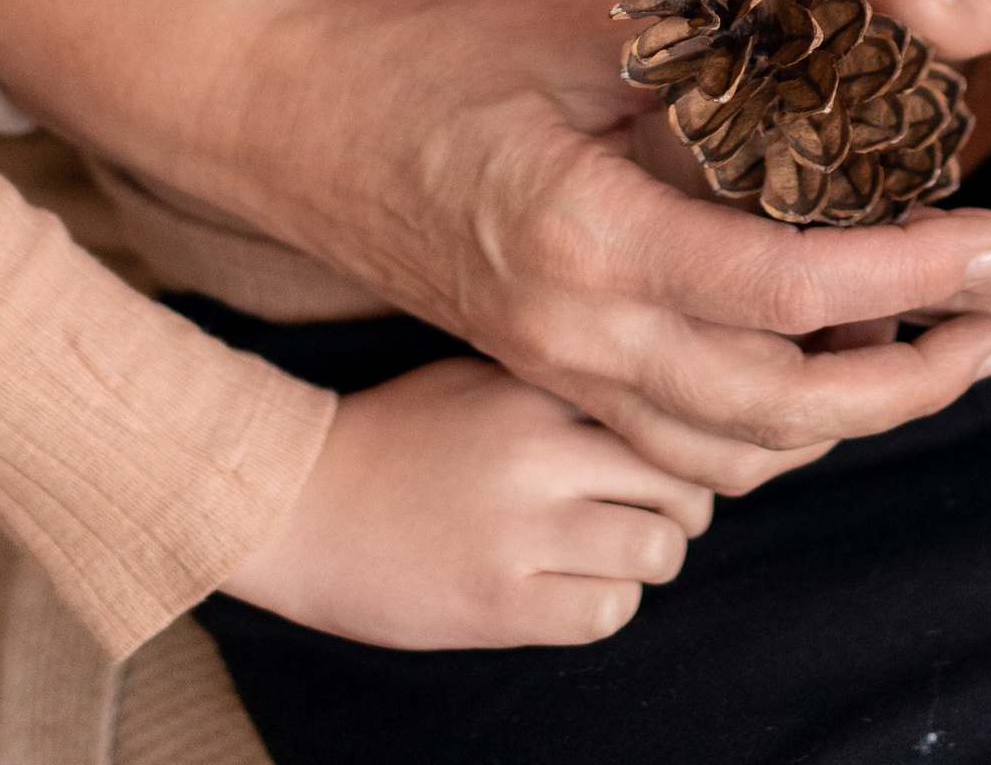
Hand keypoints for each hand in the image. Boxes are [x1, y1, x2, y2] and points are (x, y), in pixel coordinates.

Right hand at [0, 0, 990, 495]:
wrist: (279, 118)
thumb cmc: (424, 53)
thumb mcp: (577, 30)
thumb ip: (711, 63)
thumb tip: (854, 55)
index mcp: (588, 238)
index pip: (789, 285)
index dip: (914, 274)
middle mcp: (575, 332)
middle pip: (782, 408)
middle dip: (915, 376)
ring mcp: (553, 371)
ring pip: (738, 447)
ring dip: (855, 411)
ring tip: (950, 341)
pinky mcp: (544, 375)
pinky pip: (683, 440)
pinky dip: (775, 419)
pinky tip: (838, 353)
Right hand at [220, 357, 711, 649]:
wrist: (301, 504)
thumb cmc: (399, 435)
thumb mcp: (484, 376)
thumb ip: (565, 386)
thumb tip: (659, 399)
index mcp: (537, 388)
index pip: (666, 405)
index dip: (689, 433)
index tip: (683, 449)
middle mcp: (538, 453)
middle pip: (682, 481)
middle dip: (684, 504)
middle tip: (656, 509)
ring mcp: (520, 532)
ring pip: (659, 552)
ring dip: (649, 559)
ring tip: (615, 551)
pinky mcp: (500, 605)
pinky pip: (607, 613)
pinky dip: (607, 606)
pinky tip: (575, 588)